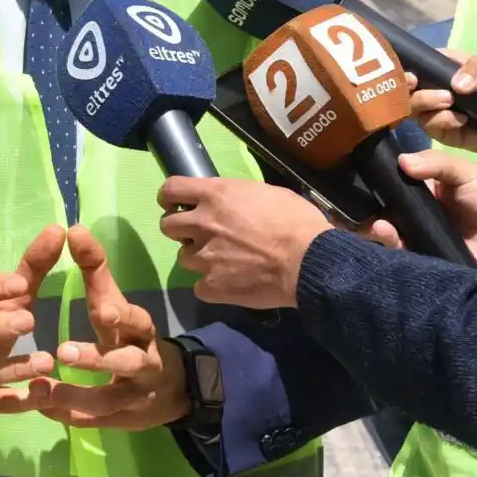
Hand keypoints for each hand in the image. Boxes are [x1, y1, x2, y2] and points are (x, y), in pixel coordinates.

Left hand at [38, 226, 186, 430]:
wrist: (171, 390)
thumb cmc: (130, 335)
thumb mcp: (116, 302)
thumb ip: (95, 269)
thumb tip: (74, 228)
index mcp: (141, 330)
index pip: (135, 318)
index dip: (122, 313)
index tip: (103, 307)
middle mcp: (143, 363)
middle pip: (128, 362)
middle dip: (98, 359)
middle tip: (64, 352)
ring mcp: (133, 396)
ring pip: (107, 400)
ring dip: (75, 395)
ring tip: (41, 390)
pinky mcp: (120, 421)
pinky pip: (93, 422)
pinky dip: (68, 416)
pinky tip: (42, 409)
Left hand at [158, 177, 331, 308]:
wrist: (308, 260)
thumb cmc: (295, 221)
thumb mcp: (265, 192)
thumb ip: (237, 197)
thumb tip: (229, 203)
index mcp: (215, 195)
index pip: (170, 189)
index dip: (170, 197)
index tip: (176, 204)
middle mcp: (202, 224)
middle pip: (167, 225)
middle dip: (180, 229)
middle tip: (200, 234)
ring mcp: (204, 257)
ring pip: (183, 257)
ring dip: (198, 258)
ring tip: (222, 261)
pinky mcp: (211, 286)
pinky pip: (199, 286)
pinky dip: (212, 286)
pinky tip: (230, 283)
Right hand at [362, 150, 476, 273]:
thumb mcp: (465, 172)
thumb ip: (436, 163)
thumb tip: (400, 161)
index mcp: (426, 191)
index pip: (396, 184)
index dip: (380, 181)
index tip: (359, 174)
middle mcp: (418, 214)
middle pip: (388, 210)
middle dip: (373, 208)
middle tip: (362, 205)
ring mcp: (420, 238)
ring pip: (392, 232)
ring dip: (380, 229)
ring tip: (378, 225)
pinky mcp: (424, 259)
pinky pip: (403, 253)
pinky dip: (392, 246)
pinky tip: (387, 235)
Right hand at [408, 50, 476, 170]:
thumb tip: (455, 85)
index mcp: (451, 67)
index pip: (421, 61)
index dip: (411, 64)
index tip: (412, 71)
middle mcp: (440, 87)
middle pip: (409, 86)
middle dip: (407, 86)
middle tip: (416, 84)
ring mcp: (440, 110)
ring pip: (413, 106)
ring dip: (424, 102)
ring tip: (448, 101)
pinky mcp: (445, 132)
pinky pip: (430, 126)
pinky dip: (441, 121)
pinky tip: (461, 121)